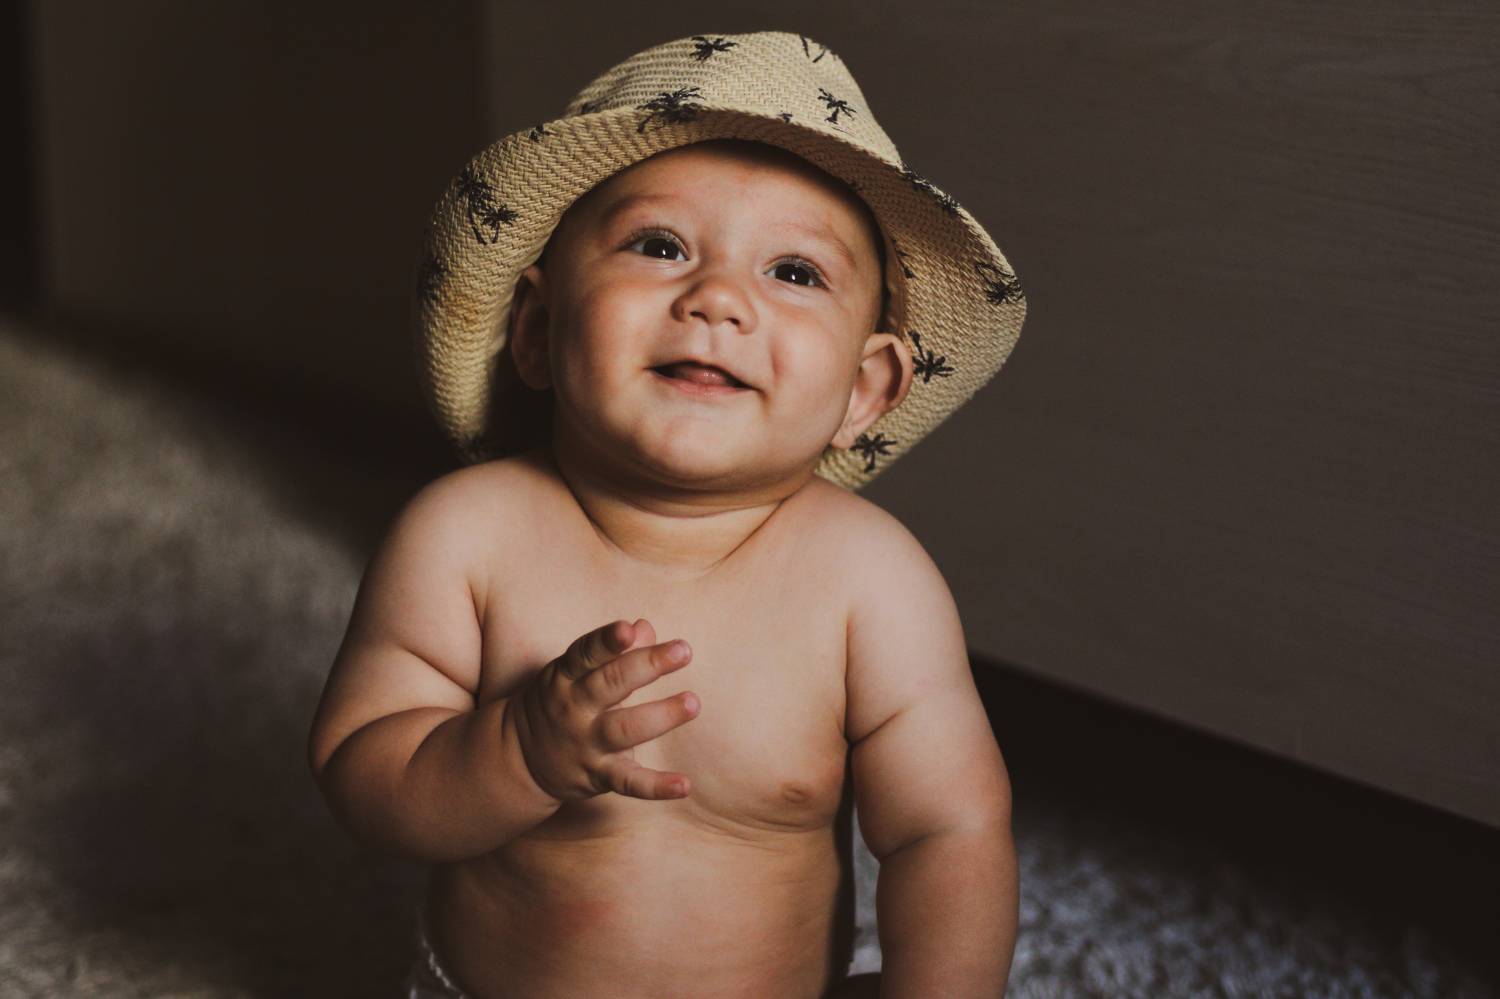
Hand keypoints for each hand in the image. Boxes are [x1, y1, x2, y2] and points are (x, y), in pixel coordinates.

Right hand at [512, 618, 698, 802]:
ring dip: (661, 716)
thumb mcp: (573, 671)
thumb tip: (644, 627)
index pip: (586, 654)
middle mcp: (573, 708)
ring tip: (692, 702)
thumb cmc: (560, 700)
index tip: (627, 630)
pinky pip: (628, 782)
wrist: (518, 757)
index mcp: (565, 676)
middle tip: (683, 650)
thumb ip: (611, 650)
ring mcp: (585, 743)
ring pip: (624, 729)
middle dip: (647, 666)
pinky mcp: (597, 775)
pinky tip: (684, 785)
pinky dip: (657, 786)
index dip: (606, 641)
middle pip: (610, 684)